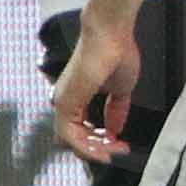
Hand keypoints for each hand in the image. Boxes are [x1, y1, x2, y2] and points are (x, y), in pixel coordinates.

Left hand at [51, 12, 141, 164]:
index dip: (100, 141)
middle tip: (119, 149)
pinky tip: (105, 146)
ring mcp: (64, 103)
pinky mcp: (65, 104)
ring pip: (73, 140)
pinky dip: (88, 146)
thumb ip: (116, 111)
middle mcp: (67, 101)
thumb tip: (115, 129)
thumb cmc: (117, 52)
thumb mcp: (121, 90)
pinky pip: (71, 136)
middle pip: (77, 138)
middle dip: (100, 148)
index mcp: (78, 97)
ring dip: (96, 150)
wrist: (111, 36)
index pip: (82, 129)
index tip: (120, 143)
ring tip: (115, 149)